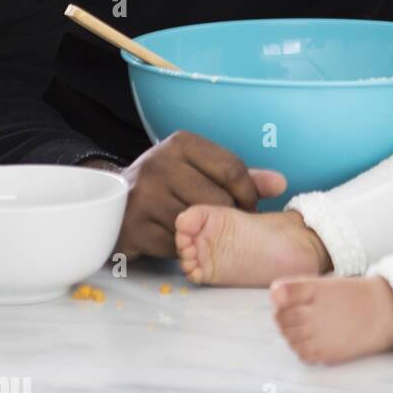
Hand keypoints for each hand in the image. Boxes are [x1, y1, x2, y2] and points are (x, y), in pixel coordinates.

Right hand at [84, 131, 287, 258]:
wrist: (111, 203)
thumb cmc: (166, 186)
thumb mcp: (199, 170)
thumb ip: (241, 177)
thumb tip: (281, 184)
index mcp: (181, 143)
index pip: (232, 168)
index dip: (249, 194)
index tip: (250, 208)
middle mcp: (159, 163)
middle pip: (218, 200)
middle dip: (229, 218)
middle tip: (226, 226)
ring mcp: (143, 195)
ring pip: (197, 224)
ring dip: (203, 235)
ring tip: (200, 232)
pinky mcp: (132, 227)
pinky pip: (175, 245)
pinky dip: (181, 249)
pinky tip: (177, 240)